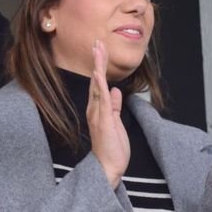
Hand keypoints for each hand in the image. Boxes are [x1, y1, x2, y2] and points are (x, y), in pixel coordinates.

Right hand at [87, 40, 128, 187]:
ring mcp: (97, 114)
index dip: (99, 66)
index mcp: (98, 110)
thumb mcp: (116, 123)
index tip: (100, 50)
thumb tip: (116, 91)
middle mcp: (95, 110)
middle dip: (96, 60)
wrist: (108, 168)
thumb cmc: (111, 149)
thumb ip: (115, 106)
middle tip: (97, 42)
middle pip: (95, 80)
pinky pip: (101, 101)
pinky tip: (98, 75)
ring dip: (97, 67)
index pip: (98, 83)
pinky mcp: (103, 121)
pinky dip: (99, 86)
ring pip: (96, 86)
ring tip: (97, 50)